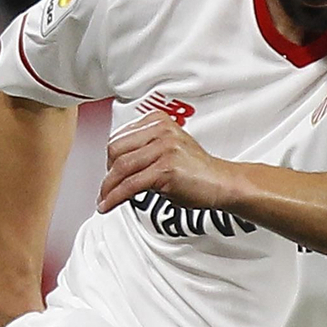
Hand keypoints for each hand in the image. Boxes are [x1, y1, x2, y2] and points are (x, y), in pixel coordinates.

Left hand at [97, 117, 233, 214]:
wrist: (221, 183)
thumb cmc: (198, 171)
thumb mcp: (169, 150)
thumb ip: (146, 150)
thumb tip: (119, 166)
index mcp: (159, 122)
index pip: (120, 136)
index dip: (110, 157)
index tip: (109, 171)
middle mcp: (161, 131)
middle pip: (116, 149)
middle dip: (107, 172)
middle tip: (108, 187)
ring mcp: (164, 149)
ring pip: (121, 168)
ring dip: (108, 188)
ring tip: (105, 200)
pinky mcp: (166, 169)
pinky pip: (131, 185)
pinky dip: (115, 197)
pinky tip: (109, 205)